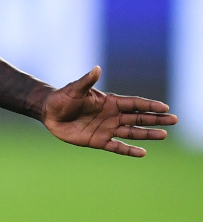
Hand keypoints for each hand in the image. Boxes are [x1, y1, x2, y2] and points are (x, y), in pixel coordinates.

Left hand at [40, 66, 176, 156]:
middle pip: (138, 118)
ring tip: (164, 134)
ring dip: (147, 134)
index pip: (134, 104)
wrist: (49, 113)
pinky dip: (129, 150)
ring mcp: (107, 129)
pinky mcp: (98, 141)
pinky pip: (117, 147)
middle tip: (174, 120)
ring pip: (132, 132)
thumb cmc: (62, 98)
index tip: (165, 107)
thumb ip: (87, 81)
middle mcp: (111, 116)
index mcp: (109, 102)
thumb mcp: (75, 89)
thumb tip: (97, 68)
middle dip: (156, 119)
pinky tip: (143, 153)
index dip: (149, 105)